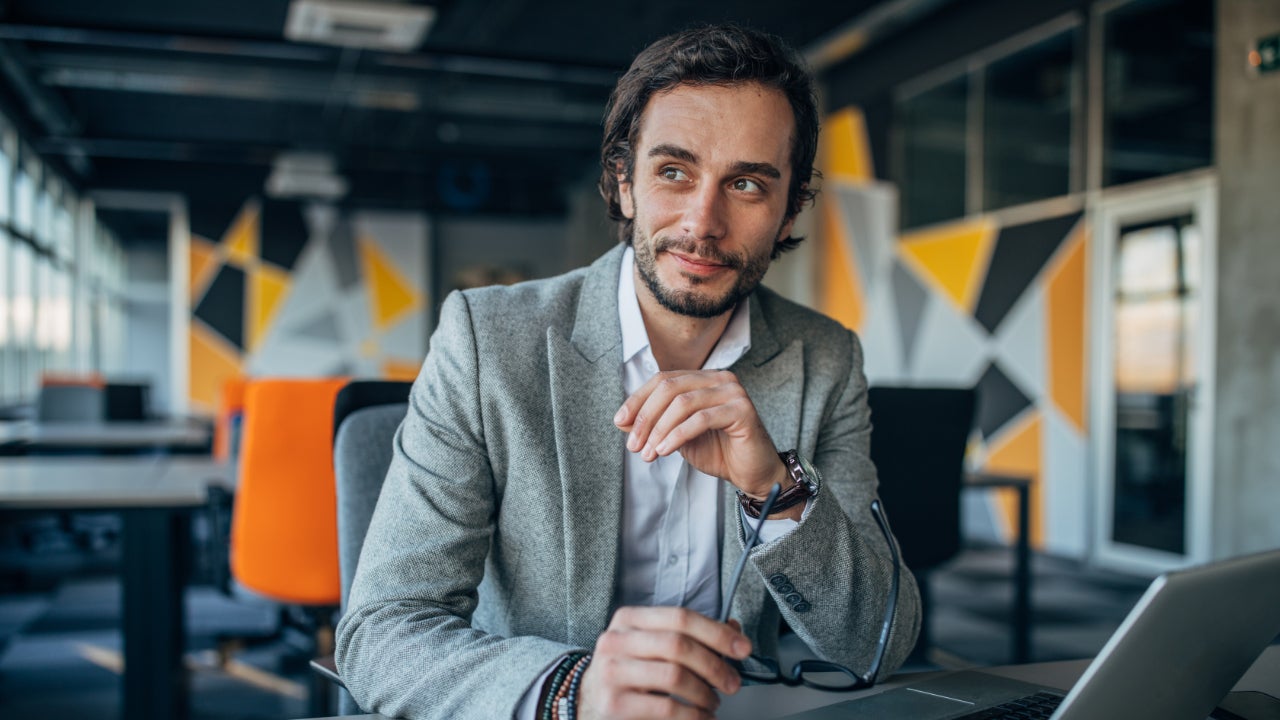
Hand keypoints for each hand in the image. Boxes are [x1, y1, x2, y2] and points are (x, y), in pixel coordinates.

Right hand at [577, 606, 749, 719]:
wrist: (588, 700)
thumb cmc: (630, 672)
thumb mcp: (653, 646)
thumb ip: (691, 637)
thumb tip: (734, 633)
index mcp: (629, 619)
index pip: (681, 617)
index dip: (717, 632)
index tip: (742, 649)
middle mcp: (616, 640)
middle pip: (679, 645)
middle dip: (715, 666)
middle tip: (732, 683)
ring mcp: (612, 672)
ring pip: (675, 676)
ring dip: (705, 693)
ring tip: (712, 703)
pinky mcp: (614, 704)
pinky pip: (666, 708)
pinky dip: (693, 716)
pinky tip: (700, 718)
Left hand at [614, 370, 787, 498]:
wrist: (751, 474)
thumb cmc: (718, 452)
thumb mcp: (676, 437)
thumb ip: (653, 425)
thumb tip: (622, 420)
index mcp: (703, 379)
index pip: (663, 380)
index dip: (638, 400)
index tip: (619, 422)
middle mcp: (719, 378)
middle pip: (670, 388)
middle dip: (646, 417)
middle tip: (633, 445)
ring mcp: (732, 391)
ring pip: (683, 403)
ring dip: (659, 430)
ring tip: (647, 454)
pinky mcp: (742, 409)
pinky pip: (700, 419)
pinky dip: (676, 436)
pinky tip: (664, 451)